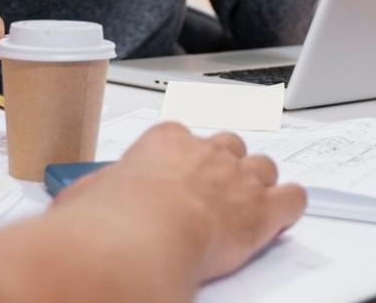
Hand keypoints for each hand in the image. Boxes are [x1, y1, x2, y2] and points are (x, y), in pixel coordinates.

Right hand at [58, 122, 305, 283]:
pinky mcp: (262, 210)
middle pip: (229, 145)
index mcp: (164, 141)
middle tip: (217, 186)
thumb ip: (94, 189)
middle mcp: (206, 152)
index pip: (181, 136)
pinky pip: (292, 198)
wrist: (141, 240)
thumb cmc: (112, 219)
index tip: (179, 169)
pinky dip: (291, 205)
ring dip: (259, 183)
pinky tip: (286, 213)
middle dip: (227, 164)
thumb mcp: (85, 193)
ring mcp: (238, 178)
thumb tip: (82, 198)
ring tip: (251, 200)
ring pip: (263, 167)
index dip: (184, 156)